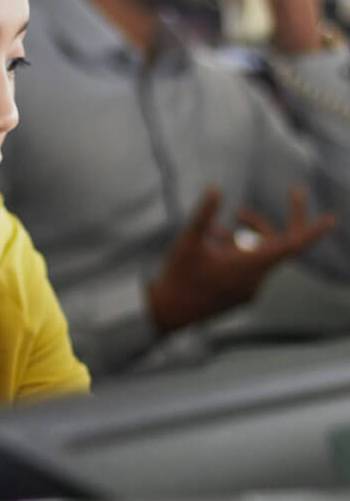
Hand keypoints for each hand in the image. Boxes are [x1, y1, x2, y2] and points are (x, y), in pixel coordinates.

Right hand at [147, 186, 337, 332]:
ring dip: (247, 233)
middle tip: (296, 192)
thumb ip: (204, 214)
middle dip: (280, 219)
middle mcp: (256, 278)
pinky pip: (249, 265)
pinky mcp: (240, 292)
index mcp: (250, 266)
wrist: (169, 311)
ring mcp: (249, 287)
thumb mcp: (189, 240)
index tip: (331, 218)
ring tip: (215, 227)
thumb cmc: (180, 275)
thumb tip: (215, 188)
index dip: (312, 231)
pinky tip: (212, 241)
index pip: (292, 246)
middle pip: (281, 244)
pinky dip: (237, 248)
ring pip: (261, 252)